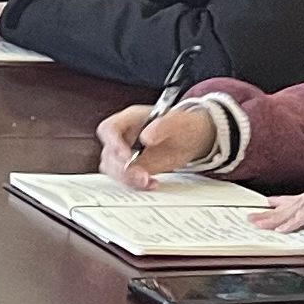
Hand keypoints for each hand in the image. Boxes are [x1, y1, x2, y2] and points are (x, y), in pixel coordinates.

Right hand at [96, 102, 217, 187]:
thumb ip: (163, 125)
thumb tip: (147, 137)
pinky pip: (124, 178)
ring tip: (148, 181)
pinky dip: (135, 184)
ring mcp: (127, 152)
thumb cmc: (185, 125)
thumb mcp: (179, 122)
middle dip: (122, 168)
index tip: (127, 157)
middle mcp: (125, 136)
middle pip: (109, 153)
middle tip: (142, 176)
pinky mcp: (132, 167)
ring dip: (127, 178)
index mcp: (130, 119)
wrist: (195, 139)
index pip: (109, 129)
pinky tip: (151, 183)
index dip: (113, 143)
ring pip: (112, 168)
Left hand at [249, 179, 303, 233]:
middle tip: (251, 218)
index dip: (279, 201)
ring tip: (256, 224)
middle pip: (282, 209)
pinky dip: (290, 225)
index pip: (291, 200)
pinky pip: (300, 219)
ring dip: (271, 220)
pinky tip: (280, 230)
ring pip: (285, 215)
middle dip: (266, 215)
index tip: (269, 201)